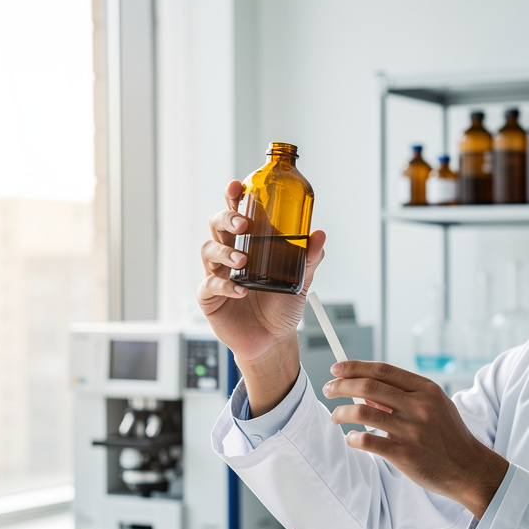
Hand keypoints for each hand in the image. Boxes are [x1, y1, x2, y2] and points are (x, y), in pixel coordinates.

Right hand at [195, 180, 326, 365]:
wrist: (273, 340)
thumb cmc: (281, 308)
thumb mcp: (300, 281)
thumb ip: (309, 259)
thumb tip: (319, 235)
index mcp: (250, 244)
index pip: (238, 214)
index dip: (234, 198)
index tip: (238, 187)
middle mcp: (230, 254)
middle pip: (217, 225)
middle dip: (226, 219)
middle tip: (242, 224)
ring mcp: (218, 274)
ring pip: (208, 250)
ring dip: (225, 251)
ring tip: (243, 260)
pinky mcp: (210, 297)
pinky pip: (209, 284)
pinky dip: (225, 285)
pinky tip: (241, 290)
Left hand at [323, 361, 509, 518]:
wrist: (468, 468)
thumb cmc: (449, 436)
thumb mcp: (434, 406)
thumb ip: (403, 396)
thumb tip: (366, 390)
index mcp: (426, 389)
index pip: (383, 371)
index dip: (355, 367)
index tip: (337, 369)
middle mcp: (419, 406)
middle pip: (368, 386)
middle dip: (341, 386)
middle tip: (328, 390)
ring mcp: (412, 430)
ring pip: (362, 411)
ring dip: (341, 412)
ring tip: (335, 416)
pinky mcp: (404, 454)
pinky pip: (367, 441)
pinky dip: (353, 438)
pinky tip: (352, 439)